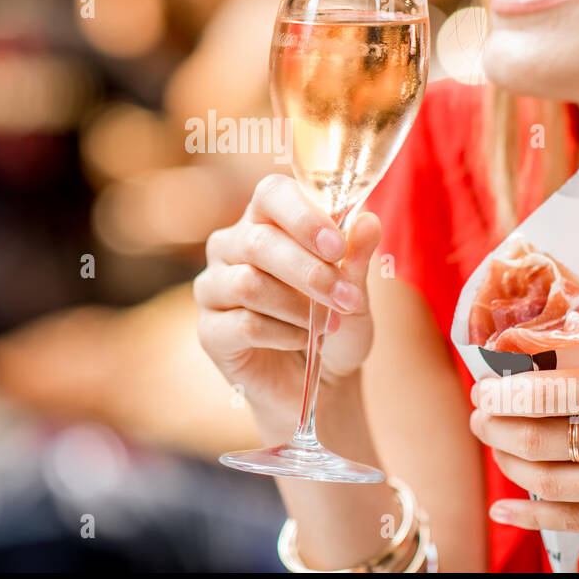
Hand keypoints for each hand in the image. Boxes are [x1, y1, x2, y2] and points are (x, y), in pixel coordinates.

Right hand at [194, 174, 381, 413]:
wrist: (322, 384)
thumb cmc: (336, 327)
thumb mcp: (356, 293)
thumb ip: (357, 256)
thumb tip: (368, 220)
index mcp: (266, 220)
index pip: (271, 194)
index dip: (302, 216)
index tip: (337, 245)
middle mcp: (231, 246)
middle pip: (259, 242)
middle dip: (310, 272)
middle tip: (346, 299)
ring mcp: (213, 287)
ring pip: (248, 284)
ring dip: (298, 307)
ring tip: (327, 325)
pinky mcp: (209, 330)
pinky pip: (243, 324)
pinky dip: (283, 335)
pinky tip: (302, 341)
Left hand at [467, 360, 578, 551]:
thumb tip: (547, 375)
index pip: (554, 390)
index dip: (506, 390)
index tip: (484, 385)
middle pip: (541, 436)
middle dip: (496, 423)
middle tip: (479, 411)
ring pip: (549, 479)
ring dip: (507, 460)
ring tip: (493, 442)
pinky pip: (573, 519)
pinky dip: (530, 512)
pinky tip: (504, 504)